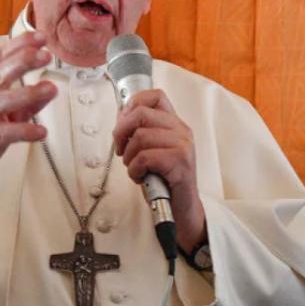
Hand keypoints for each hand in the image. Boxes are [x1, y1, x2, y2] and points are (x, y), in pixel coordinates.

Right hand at [0, 32, 56, 203]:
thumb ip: (26, 104)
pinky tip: (40, 131)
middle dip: (21, 61)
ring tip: (50, 89)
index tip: (40, 37)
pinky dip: (21, 131)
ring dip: (26, 93)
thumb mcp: (6, 119)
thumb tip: (49, 89)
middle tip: (45, 54)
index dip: (19, 46)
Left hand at [112, 90, 206, 251]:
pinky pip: (145, 157)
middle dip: (121, 132)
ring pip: (140, 137)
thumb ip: (141, 132)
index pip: (154, 96)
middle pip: (140, 114)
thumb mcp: (151, 150)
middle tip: (121, 150)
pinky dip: (135, 170)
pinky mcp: (180, 162)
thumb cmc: (163, 180)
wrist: (181, 209)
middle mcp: (182, 130)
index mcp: (175, 124)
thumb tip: (120, 117)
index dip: (132, 104)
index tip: (124, 124)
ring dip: (129, 156)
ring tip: (135, 168)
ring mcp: (183, 145)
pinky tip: (141, 177)